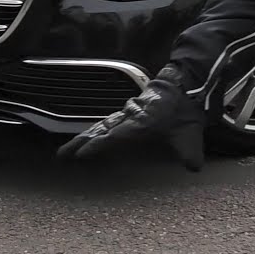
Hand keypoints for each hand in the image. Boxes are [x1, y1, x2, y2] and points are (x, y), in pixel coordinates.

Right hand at [56, 67, 205, 171]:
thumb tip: (193, 168)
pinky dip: (95, 131)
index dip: (97, 145)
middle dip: (80, 143)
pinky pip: (108, 123)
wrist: (186, 85)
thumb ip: (190, 152)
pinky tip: (88, 136)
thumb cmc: (186, 110)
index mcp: (140, 123)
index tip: (81, 154)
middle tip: (61, 155)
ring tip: (67, 150)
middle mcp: (129, 118)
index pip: (114, 136)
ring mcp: (127, 114)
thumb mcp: (190, 133)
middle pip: (99, 131)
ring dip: (84, 138)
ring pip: (101, 127)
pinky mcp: (129, 113)